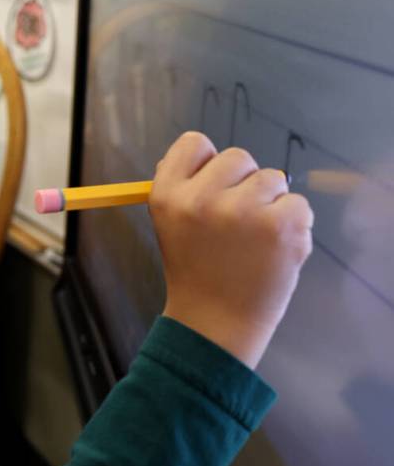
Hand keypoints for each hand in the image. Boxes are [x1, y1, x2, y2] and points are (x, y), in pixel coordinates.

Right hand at [150, 132, 313, 368]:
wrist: (216, 322)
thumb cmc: (195, 270)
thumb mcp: (168, 224)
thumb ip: (182, 186)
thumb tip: (203, 154)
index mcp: (167, 195)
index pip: (194, 143)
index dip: (207, 164)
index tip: (211, 189)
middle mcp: (201, 199)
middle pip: (238, 157)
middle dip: (242, 184)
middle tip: (234, 224)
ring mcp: (242, 212)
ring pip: (273, 178)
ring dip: (270, 204)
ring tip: (254, 240)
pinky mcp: (281, 227)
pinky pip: (298, 204)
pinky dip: (292, 225)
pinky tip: (273, 250)